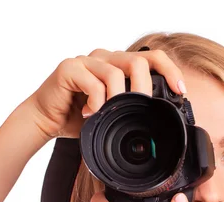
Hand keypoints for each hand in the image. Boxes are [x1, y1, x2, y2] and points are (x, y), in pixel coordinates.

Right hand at [28, 48, 185, 138]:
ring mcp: (87, 61)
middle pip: (139, 60)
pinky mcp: (70, 68)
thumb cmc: (76, 118)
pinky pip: (94, 83)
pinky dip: (97, 103)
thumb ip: (130, 110)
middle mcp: (104, 58)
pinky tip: (89, 114)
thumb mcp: (111, 116)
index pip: (151, 58)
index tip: (180, 92)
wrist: (43, 120)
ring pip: (117, 72)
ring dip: (118, 99)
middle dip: (146, 89)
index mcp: (117, 65)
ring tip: (110, 115)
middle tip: (144, 108)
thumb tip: (160, 121)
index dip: (170, 71)